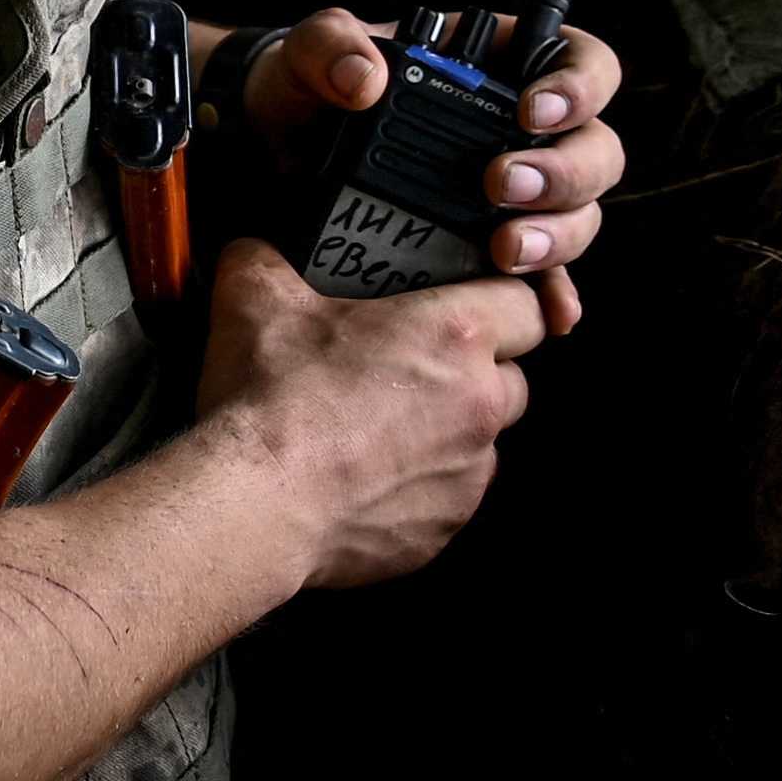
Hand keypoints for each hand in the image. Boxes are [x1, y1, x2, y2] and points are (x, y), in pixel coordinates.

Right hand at [191, 244, 545, 594]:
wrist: (255, 508)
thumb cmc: (271, 406)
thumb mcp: (255, 297)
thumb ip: (268, 258)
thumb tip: (257, 252)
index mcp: (454, 337)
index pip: (526, 306)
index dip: (502, 301)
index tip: (473, 305)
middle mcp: (478, 406)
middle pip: (511, 378)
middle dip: (474, 372)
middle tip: (411, 366)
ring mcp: (468, 474)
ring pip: (481, 442)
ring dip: (447, 431)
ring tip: (380, 426)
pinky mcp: (443, 528)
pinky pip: (449, 495)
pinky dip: (419, 485)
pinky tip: (364, 475)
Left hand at [217, 5, 626, 340]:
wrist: (276, 152)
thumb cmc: (310, 88)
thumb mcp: (310, 51)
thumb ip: (330, 44)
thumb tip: (362, 77)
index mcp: (500, 66)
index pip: (581, 63)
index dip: (579, 85)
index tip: (531, 111)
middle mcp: (521, 131)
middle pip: (596, 149)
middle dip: (563, 173)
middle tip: (500, 187)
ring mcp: (512, 193)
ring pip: (579, 213)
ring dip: (556, 235)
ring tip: (505, 250)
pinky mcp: (492, 245)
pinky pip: (545, 272)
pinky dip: (552, 291)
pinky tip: (548, 310)